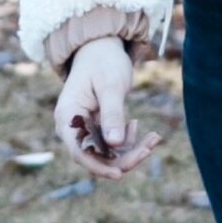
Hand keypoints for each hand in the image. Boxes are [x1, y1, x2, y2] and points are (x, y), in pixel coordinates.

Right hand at [55, 37, 155, 177]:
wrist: (100, 48)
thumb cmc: (103, 62)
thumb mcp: (110, 86)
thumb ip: (112, 113)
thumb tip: (115, 143)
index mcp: (68, 117)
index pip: (79, 151)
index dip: (98, 166)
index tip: (120, 174)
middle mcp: (72, 128)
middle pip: (96, 156)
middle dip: (124, 157)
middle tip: (150, 146)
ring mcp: (84, 129)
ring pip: (106, 153)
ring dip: (130, 150)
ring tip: (153, 137)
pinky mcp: (96, 129)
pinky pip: (111, 145)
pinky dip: (127, 141)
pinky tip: (138, 127)